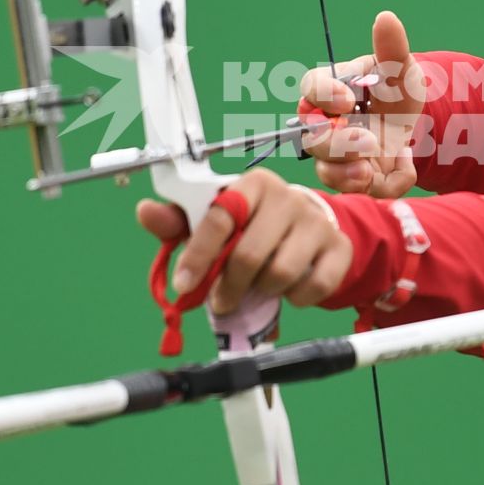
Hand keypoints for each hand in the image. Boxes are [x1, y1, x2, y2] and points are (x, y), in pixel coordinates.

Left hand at [136, 169, 352, 314]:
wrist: (308, 224)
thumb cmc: (254, 223)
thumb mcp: (216, 218)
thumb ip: (179, 220)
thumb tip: (145, 211)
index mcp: (253, 184)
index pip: (220, 217)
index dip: (198, 254)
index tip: (183, 283)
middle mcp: (287, 197)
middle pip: (250, 254)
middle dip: (228, 286)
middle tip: (220, 300)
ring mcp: (316, 223)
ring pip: (280, 274)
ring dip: (260, 292)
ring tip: (255, 288)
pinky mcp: (339, 249)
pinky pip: (312, 287)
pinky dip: (294, 299)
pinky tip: (286, 290)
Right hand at [301, 10, 422, 198]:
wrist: (414, 116)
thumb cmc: (394, 86)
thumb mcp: (400, 67)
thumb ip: (392, 47)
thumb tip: (386, 17)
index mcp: (329, 92)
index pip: (311, 91)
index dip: (324, 97)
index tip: (348, 100)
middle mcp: (326, 126)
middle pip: (313, 140)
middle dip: (338, 145)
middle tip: (368, 142)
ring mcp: (340, 156)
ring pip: (328, 172)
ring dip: (347, 176)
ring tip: (370, 173)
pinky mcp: (361, 179)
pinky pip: (367, 191)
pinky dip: (390, 182)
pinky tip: (407, 162)